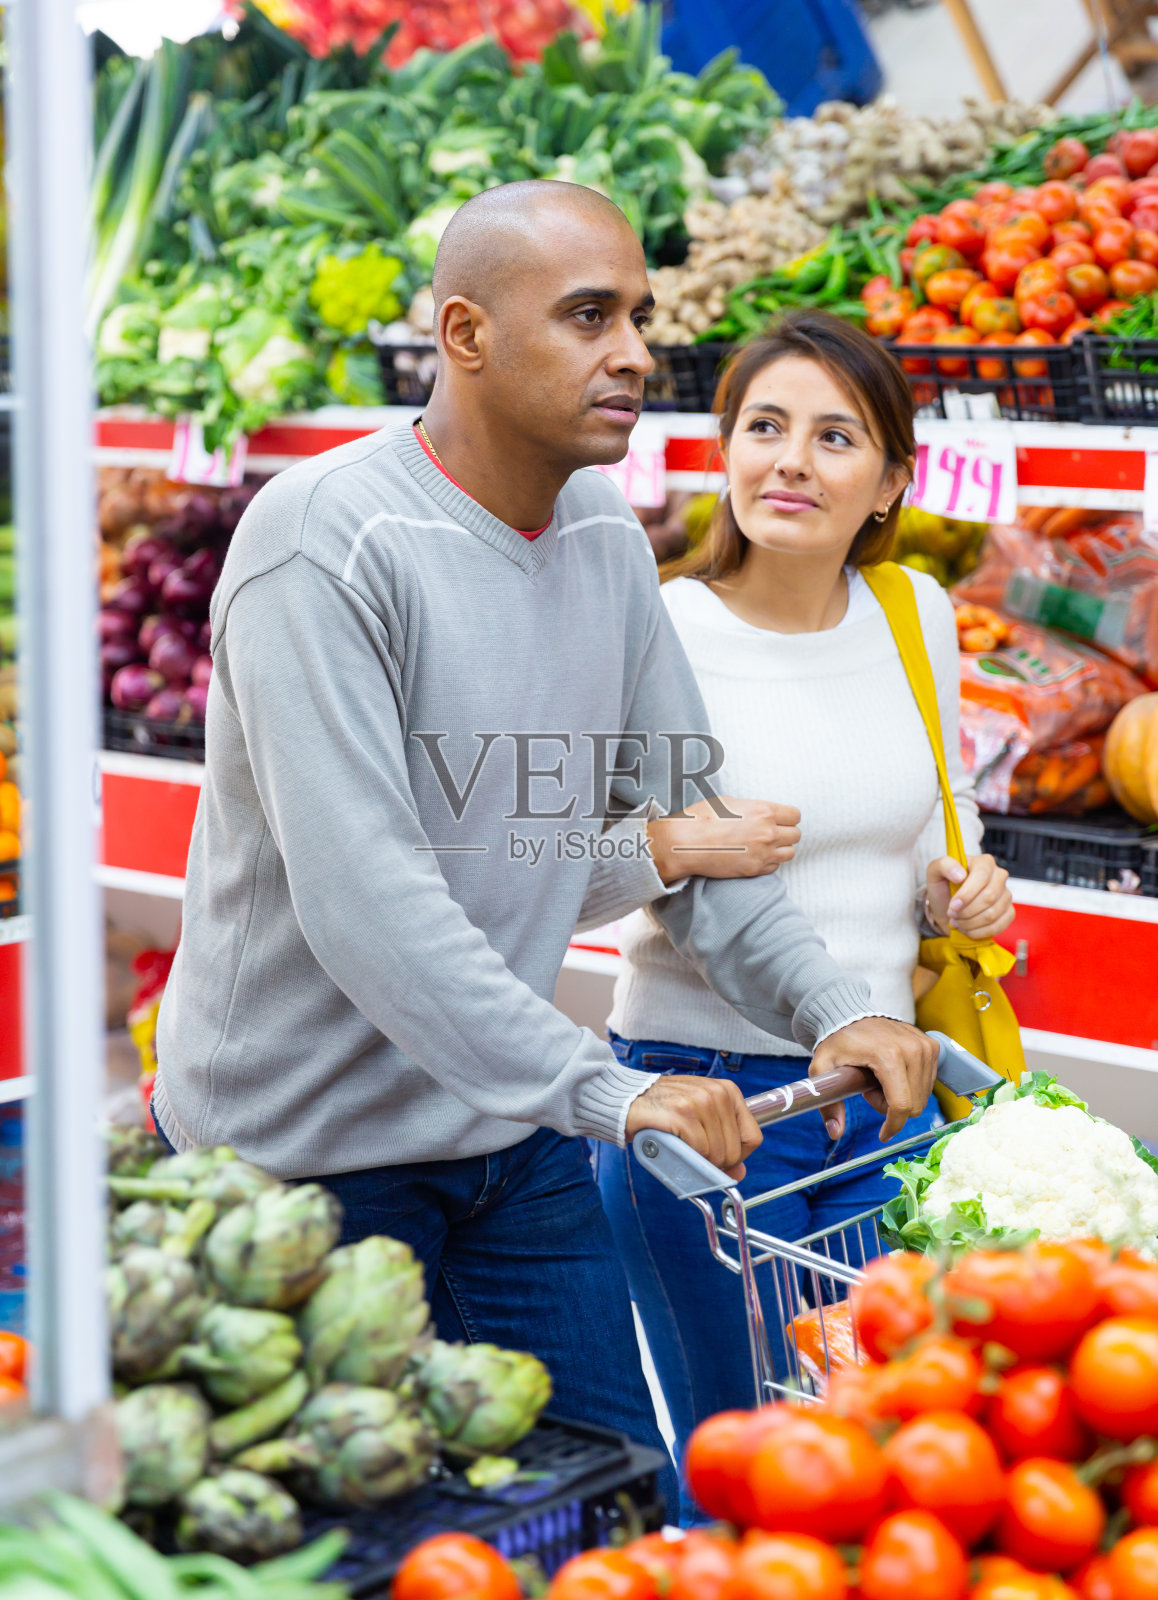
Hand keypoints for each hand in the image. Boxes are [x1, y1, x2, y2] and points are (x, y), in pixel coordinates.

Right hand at [624, 1074, 762, 1178]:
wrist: (627, 1100)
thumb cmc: (665, 1110)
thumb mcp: (701, 1120)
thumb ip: (723, 1143)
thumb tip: (739, 1173)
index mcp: (727, 1091)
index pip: (753, 1137)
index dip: (738, 1156)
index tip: (719, 1157)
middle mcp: (716, 1093)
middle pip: (734, 1150)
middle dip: (716, 1162)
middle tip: (694, 1155)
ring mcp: (699, 1101)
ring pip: (716, 1153)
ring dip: (699, 1160)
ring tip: (683, 1148)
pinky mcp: (681, 1113)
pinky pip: (698, 1151)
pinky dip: (687, 1156)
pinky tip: (674, 1145)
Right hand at [647, 795, 800, 886]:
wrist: (683, 844)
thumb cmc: (701, 818)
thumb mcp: (730, 802)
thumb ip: (753, 808)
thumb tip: (761, 812)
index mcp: (763, 811)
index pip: (795, 815)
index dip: (787, 816)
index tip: (780, 818)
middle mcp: (768, 833)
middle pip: (796, 835)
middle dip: (786, 832)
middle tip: (772, 832)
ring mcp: (762, 853)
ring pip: (789, 853)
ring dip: (781, 848)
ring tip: (766, 845)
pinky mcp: (754, 870)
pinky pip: (775, 867)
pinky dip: (769, 862)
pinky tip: (755, 856)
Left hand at [810, 1018, 938, 1143]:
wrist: (851, 1013)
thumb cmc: (837, 1040)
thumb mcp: (823, 1068)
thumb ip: (828, 1102)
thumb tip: (834, 1133)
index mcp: (889, 1056)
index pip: (901, 1105)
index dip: (893, 1126)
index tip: (883, 1135)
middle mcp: (913, 1050)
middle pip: (914, 1105)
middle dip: (891, 1107)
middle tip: (869, 1090)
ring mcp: (926, 1047)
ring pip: (922, 1096)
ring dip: (901, 1096)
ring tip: (879, 1079)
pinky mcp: (932, 1046)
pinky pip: (928, 1082)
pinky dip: (911, 1085)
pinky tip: (893, 1073)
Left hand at [926, 853, 1013, 940]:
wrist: (947, 907)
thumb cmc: (944, 887)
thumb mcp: (935, 871)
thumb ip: (944, 865)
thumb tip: (960, 874)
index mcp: (983, 862)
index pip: (981, 877)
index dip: (967, 894)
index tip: (953, 905)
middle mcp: (999, 876)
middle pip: (989, 897)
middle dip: (966, 911)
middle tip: (952, 914)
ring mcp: (1006, 895)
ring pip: (993, 914)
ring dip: (970, 923)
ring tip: (957, 922)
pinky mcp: (1008, 912)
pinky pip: (999, 925)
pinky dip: (979, 931)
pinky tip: (968, 929)